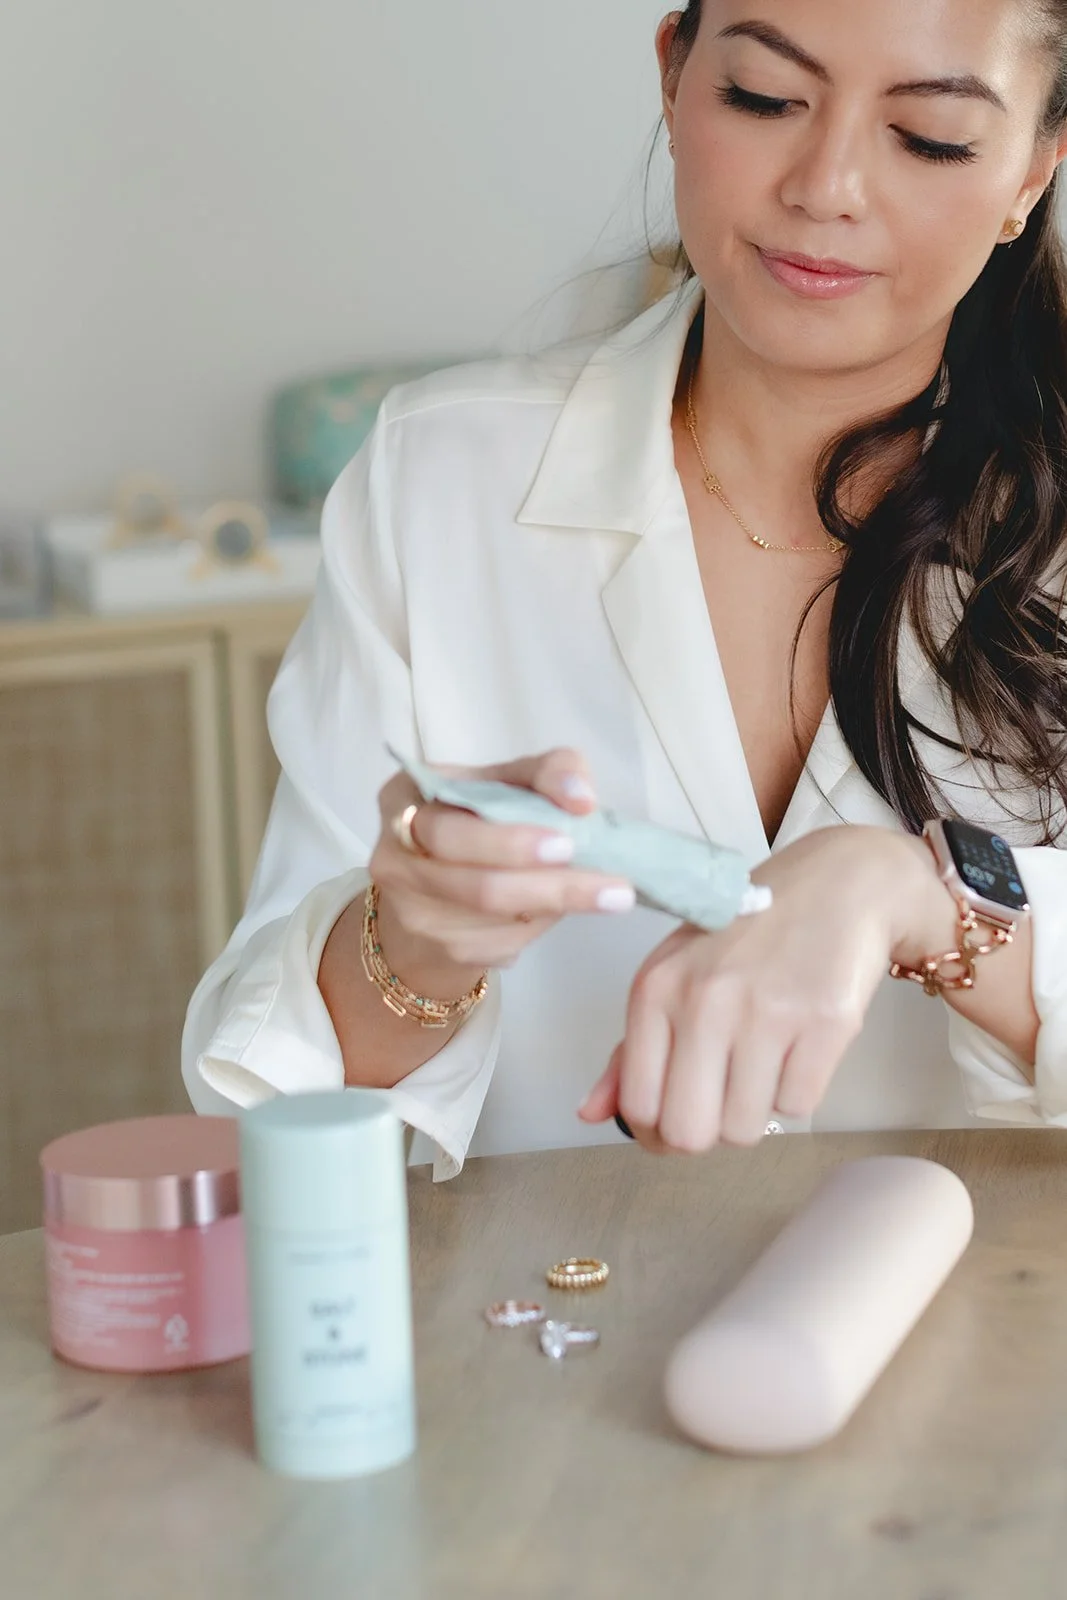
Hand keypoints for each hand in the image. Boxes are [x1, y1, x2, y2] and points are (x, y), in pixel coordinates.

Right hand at [369, 749, 636, 992]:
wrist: (436, 883)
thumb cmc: (479, 819)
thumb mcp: (508, 779)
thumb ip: (549, 771)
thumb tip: (582, 799)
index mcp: (403, 798)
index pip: (452, 825)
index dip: (509, 840)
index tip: (569, 840)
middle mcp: (394, 856)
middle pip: (475, 884)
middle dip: (548, 885)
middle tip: (611, 886)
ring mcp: (409, 910)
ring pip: (494, 921)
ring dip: (555, 907)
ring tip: (603, 895)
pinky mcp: (433, 947)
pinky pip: (496, 945)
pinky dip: (536, 929)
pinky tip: (554, 911)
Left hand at [579, 826, 953, 1152]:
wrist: (838, 882)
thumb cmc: (748, 931)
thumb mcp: (675, 973)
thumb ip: (631, 1048)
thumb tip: (589, 1114)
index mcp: (655, 989)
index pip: (638, 1106)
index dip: (659, 1132)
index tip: (682, 1115)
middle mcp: (703, 1000)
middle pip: (688, 1134)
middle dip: (708, 1133)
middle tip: (725, 1099)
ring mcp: (766, 1011)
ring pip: (745, 1130)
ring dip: (756, 1112)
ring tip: (765, 1062)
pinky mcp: (825, 1022)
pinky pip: (798, 1107)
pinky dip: (799, 1091)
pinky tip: (798, 1047)